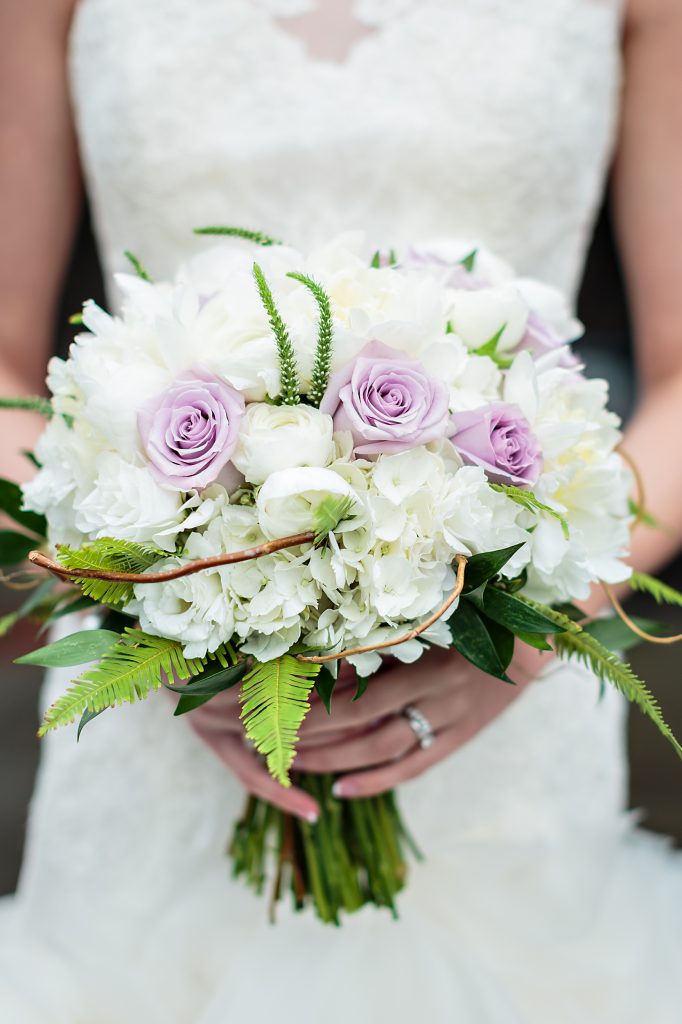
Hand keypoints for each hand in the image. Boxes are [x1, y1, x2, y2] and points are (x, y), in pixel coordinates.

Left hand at [184, 643, 550, 818]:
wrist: (537, 632)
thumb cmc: (479, 608)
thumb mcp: (432, 610)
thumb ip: (385, 626)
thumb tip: (324, 638)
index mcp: (426, 656)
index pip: (358, 692)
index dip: (315, 706)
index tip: (274, 705)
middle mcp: (436, 694)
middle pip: (363, 726)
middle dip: (314, 736)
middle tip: (270, 739)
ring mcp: (450, 720)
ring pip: (383, 751)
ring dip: (335, 761)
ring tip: (293, 766)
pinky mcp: (460, 737)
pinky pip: (414, 766)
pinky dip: (376, 782)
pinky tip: (341, 791)